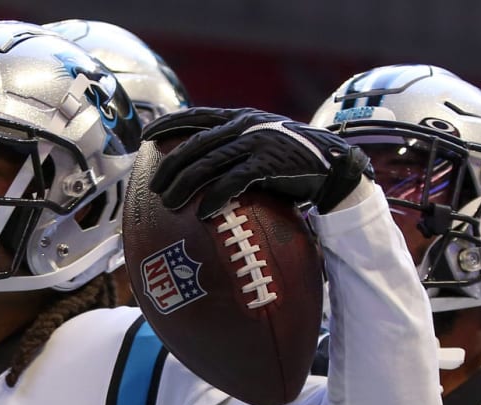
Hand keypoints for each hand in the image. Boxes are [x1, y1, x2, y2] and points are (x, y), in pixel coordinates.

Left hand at [142, 107, 372, 217]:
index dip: (170, 123)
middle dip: (170, 165)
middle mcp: (246, 125)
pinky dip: (214, 197)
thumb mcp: (262, 146)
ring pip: (208, 163)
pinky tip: (203, 212)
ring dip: (184, 185)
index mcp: (241, 118)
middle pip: (195, 144)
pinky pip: (232, 181)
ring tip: (168, 204)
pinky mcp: (268, 163)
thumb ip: (236, 149)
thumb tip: (203, 168)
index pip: (197, 116)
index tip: (146, 135)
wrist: (335, 167)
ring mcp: (256, 143)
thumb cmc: (294, 163)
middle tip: (154, 187)